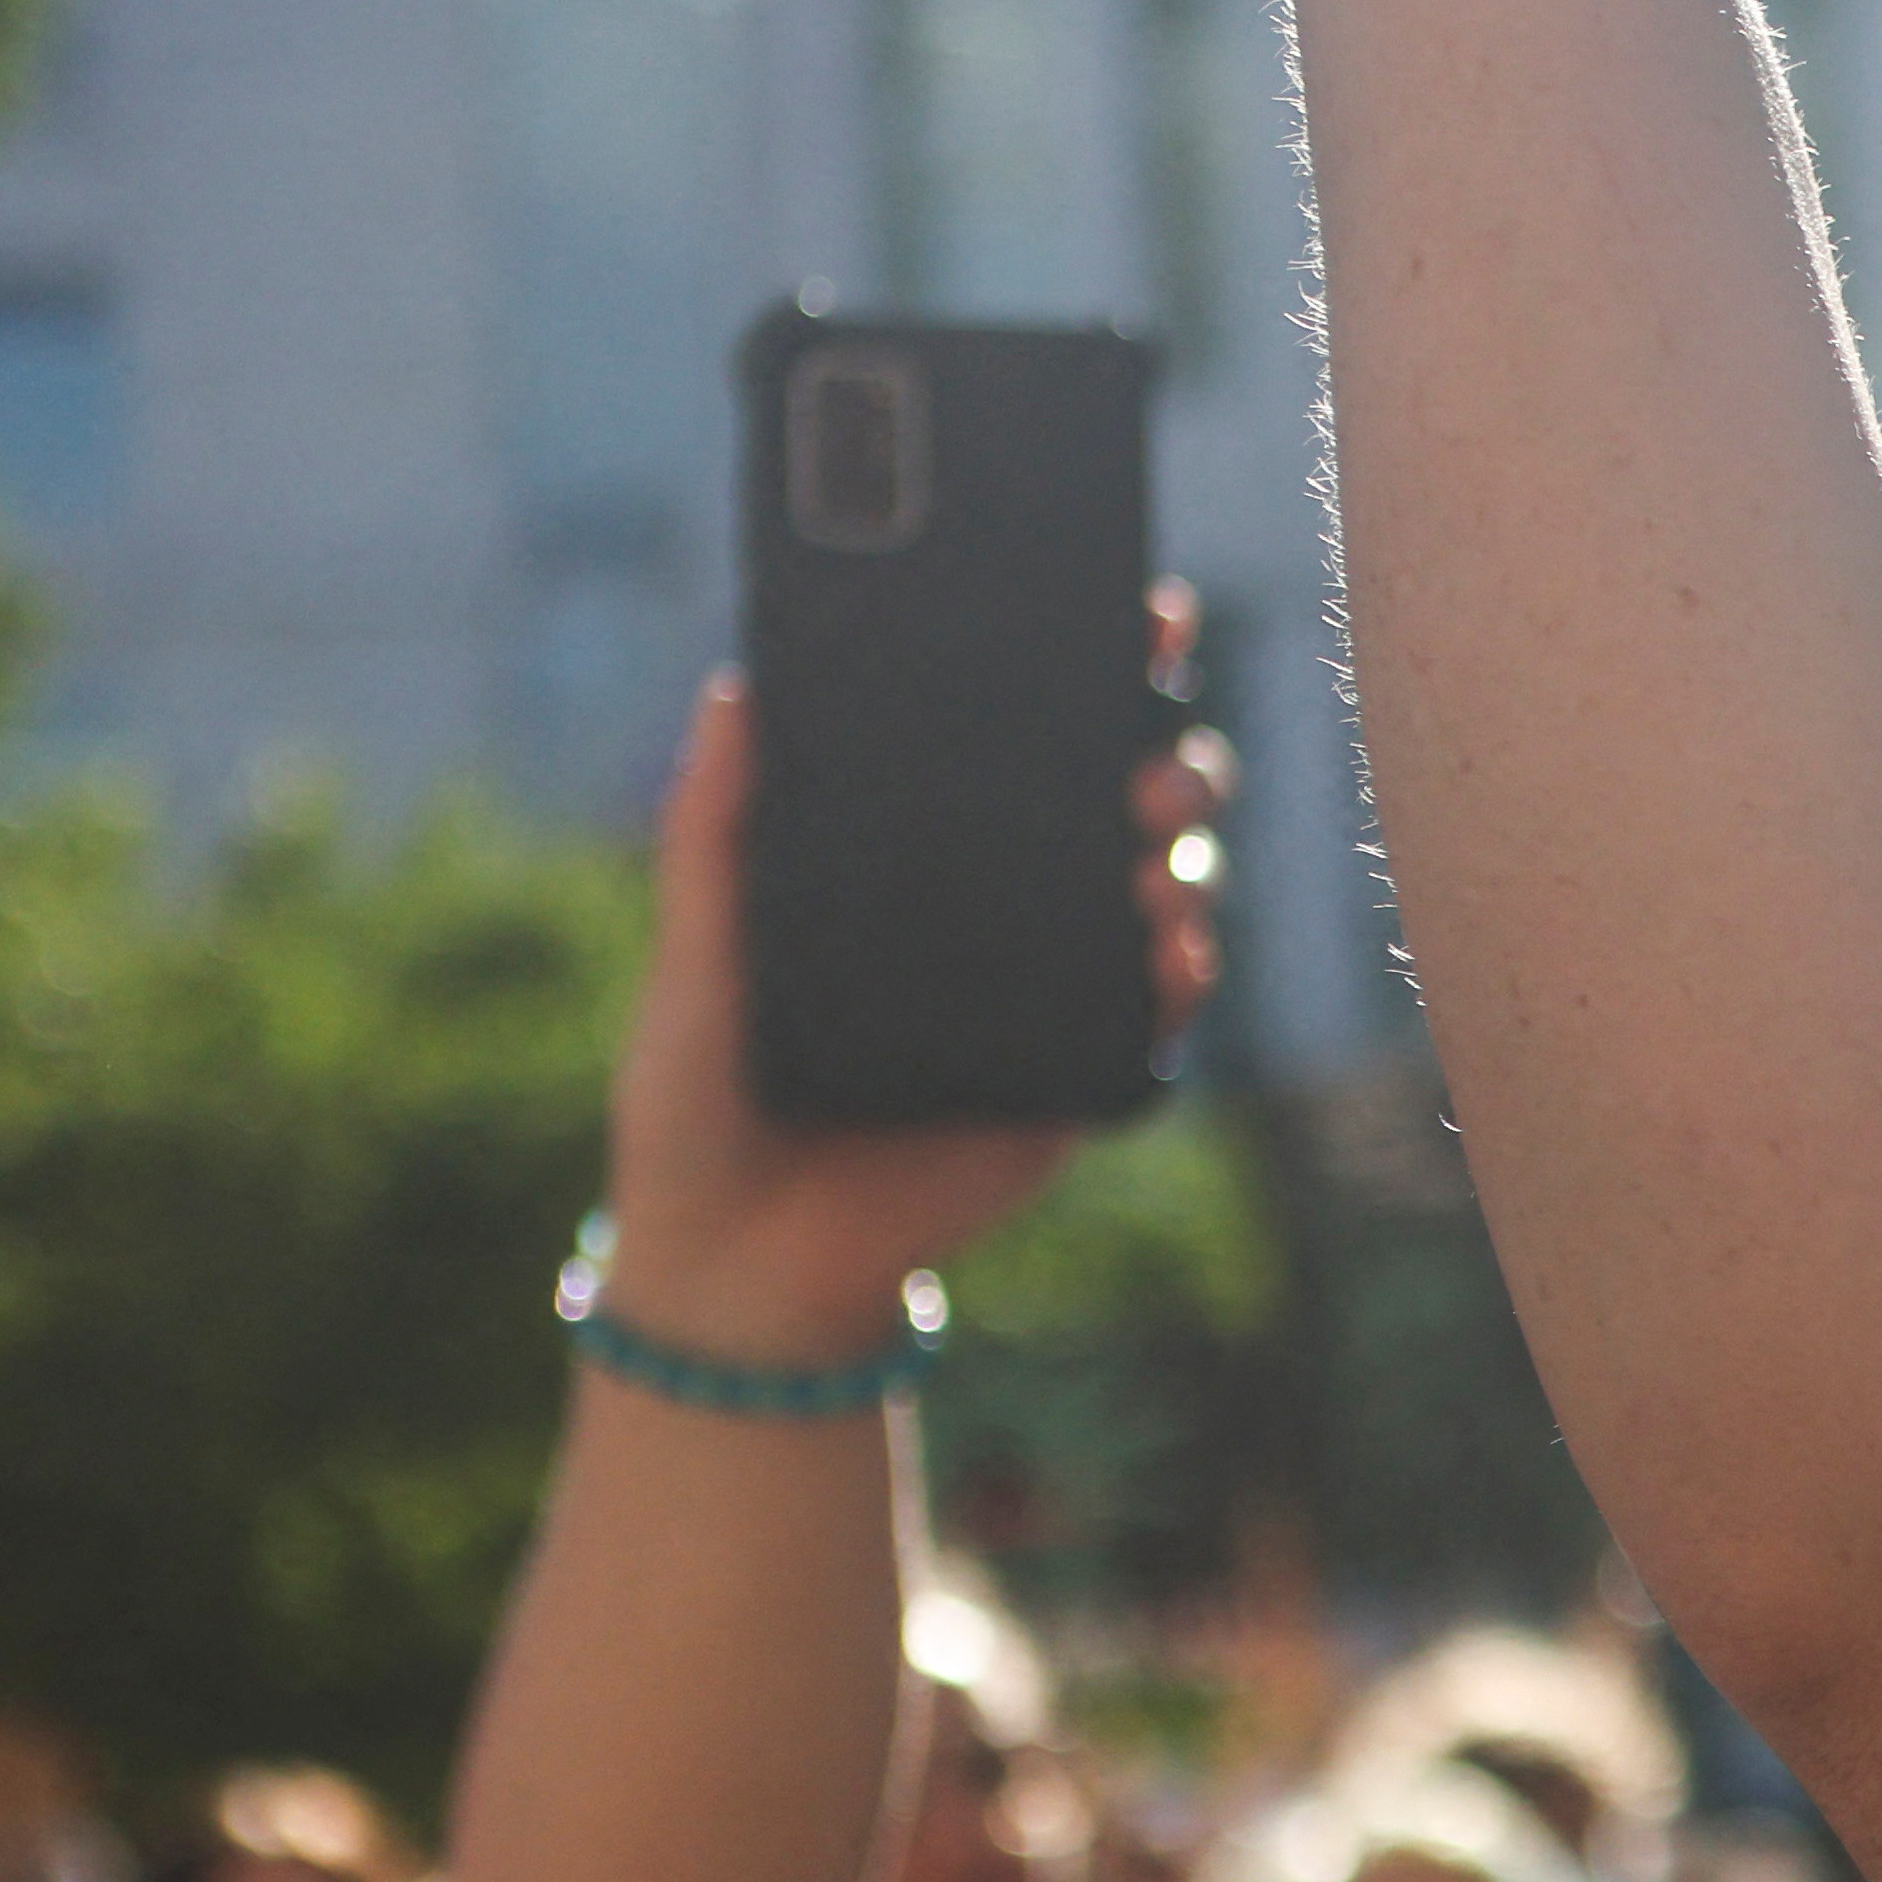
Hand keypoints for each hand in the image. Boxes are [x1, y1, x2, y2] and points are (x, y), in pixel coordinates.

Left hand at [592, 642, 1228, 1377]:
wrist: (736, 1266)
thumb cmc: (699, 1103)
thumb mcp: (696, 956)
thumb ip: (714, 833)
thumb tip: (734, 692)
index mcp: (921, 863)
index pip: (1018, 749)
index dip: (1092, 676)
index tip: (1137, 616)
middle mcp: (1003, 912)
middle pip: (1121, 806)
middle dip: (1167, 762)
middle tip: (1151, 762)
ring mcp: (1051, 992)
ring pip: (1163, 895)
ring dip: (1185, 864)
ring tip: (1157, 861)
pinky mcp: (1078, 1077)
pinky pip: (1158, 1017)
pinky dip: (1180, 978)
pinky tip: (1170, 956)